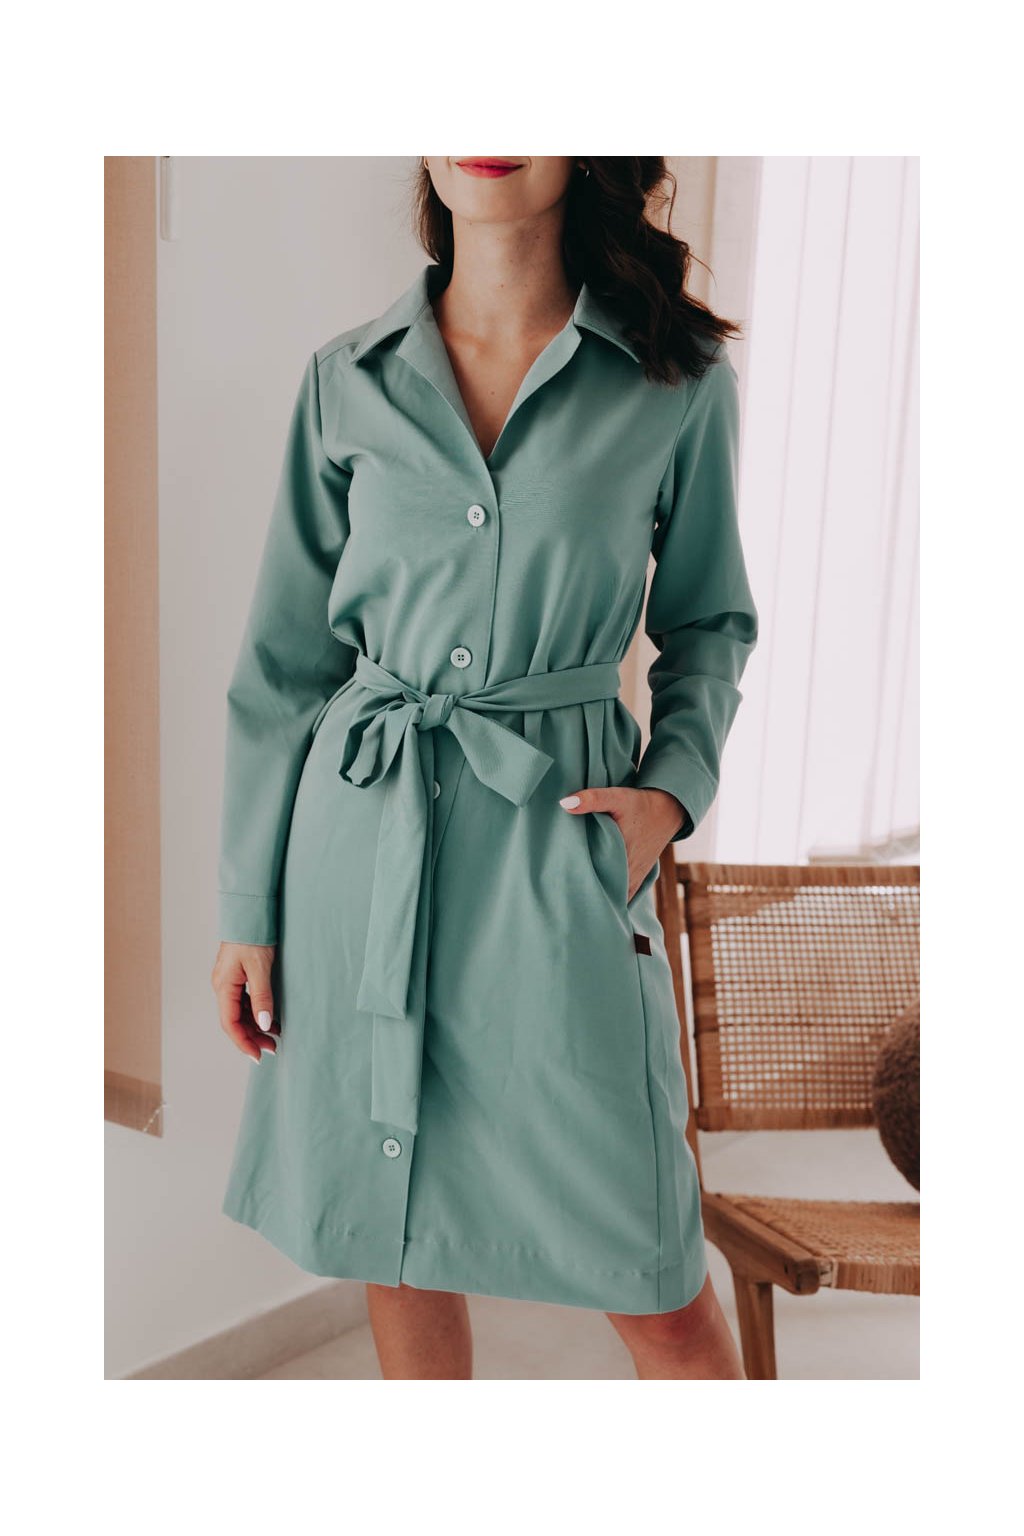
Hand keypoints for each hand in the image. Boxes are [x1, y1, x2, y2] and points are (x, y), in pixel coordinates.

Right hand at [211, 942, 279, 1061]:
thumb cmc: (254, 936)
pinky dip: (255, 1012)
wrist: (250, 913)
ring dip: (254, 1025)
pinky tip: (270, 1018)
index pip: (230, 1023)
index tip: (258, 1056)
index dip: (243, 1042)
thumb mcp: (260, 968)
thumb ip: (262, 997)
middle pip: (234, 1020)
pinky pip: (243, 1001)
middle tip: (272, 1048)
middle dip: (252, 1037)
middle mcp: (222, 986)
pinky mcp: (236, 976)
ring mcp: (228, 981)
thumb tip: (263, 1024)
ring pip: (239, 1012)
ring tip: (275, 1036)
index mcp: (223, 986)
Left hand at [558, 785, 685, 901]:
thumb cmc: (640, 804)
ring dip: (599, 899)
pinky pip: (625, 896)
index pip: (594, 881)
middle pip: (603, 892)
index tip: (558, 891)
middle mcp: (628, 872)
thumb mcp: (617, 797)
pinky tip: (599, 904)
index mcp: (620, 856)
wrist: (668, 810)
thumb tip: (564, 803)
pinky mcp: (638, 877)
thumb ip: (592, 799)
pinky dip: (613, 900)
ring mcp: (634, 877)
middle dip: (584, 897)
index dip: (576, 888)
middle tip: (563, 900)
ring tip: (576, 904)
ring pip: (614, 897)